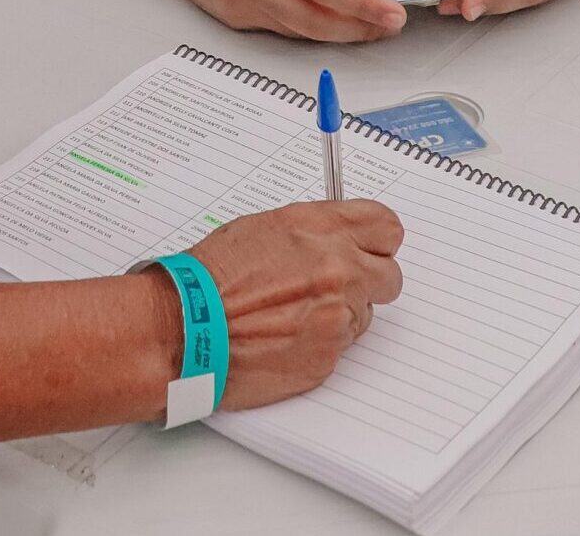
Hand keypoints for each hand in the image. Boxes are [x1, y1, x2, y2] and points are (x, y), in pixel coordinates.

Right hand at [128, 0, 406, 41]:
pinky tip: (325, 17)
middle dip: (359, 28)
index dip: (364, 5)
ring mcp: (237, 3)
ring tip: (365, 25)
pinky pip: (280, 28)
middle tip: (386, 27)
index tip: (393, 15)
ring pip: (300, 31)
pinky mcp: (230, 18)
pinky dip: (307, 26)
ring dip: (338, 31)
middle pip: (316, 19)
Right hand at [182, 199, 403, 409]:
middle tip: (339, 285)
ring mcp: (338, 313)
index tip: (371, 246)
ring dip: (342, 313)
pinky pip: (344, 345)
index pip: (387, 226)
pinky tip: (287, 334)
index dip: (378, 239)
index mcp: (319, 228)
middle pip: (390, 275)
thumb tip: (336, 237)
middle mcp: (337, 267)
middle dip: (369, 281)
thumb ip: (312, 232)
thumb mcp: (263, 229)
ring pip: (365, 314)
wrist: (189, 326)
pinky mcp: (331, 353)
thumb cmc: (213, 277)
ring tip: (295, 313)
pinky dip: (322, 342)